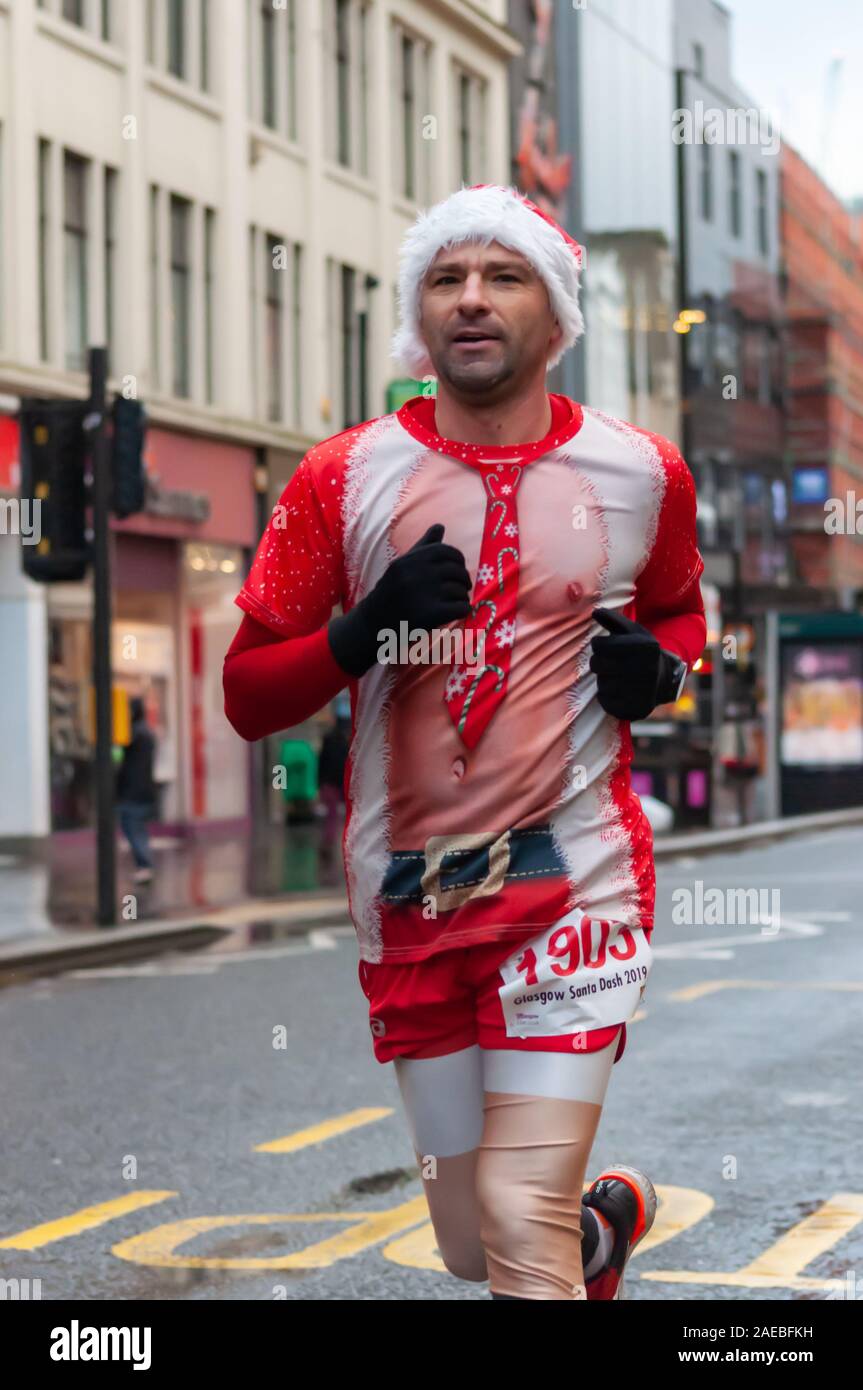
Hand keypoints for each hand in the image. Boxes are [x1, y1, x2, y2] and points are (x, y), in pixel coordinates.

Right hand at [329, 523, 471, 676]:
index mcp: (411, 560)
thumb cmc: (391, 591)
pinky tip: (456, 612)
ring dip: (462, 596)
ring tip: (454, 601)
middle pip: (457, 571)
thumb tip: (440, 526)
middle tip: (461, 588)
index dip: (458, 560)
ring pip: (460, 590)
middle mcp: (417, 574)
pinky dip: (462, 610)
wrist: (373, 623)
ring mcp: (424, 594)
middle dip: (463, 580)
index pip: (447, 552)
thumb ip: (424, 546)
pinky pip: (461, 607)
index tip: (457, 570)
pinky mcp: (431, 615)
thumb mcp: (403, 564)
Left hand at [589, 607, 683, 720]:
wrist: (664, 679)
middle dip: (598, 662)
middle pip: (597, 664)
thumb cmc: (642, 651)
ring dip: (603, 679)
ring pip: (600, 684)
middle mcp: (646, 668)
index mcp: (644, 646)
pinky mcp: (636, 708)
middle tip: (609, 662)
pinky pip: (605, 701)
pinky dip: (606, 696)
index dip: (598, 645)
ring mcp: (642, 691)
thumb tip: (595, 611)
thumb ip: (614, 620)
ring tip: (616, 676)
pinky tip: (618, 690)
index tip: (605, 647)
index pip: (599, 645)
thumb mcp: (633, 631)